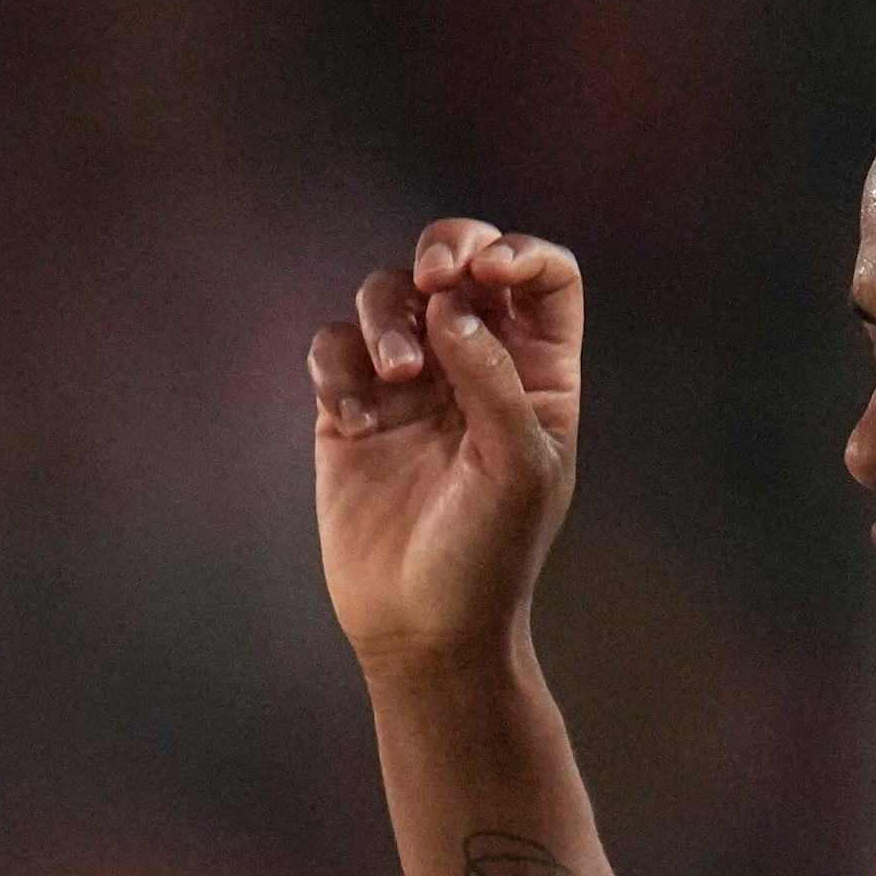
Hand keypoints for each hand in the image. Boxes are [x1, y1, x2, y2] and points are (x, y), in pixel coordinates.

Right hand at [313, 219, 584, 675]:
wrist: (423, 627)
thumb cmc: (490, 553)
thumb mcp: (518, 463)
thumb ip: (492, 375)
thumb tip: (450, 304)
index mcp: (536, 369)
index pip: (542, 277)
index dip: (519, 253)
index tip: (490, 273)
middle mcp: (473, 361)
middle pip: (461, 259)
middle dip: (447, 249)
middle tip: (434, 279)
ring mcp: (408, 382)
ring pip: (388, 294)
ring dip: (389, 318)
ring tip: (398, 375)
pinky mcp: (349, 410)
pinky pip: (333, 349)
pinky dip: (339, 367)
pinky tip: (355, 418)